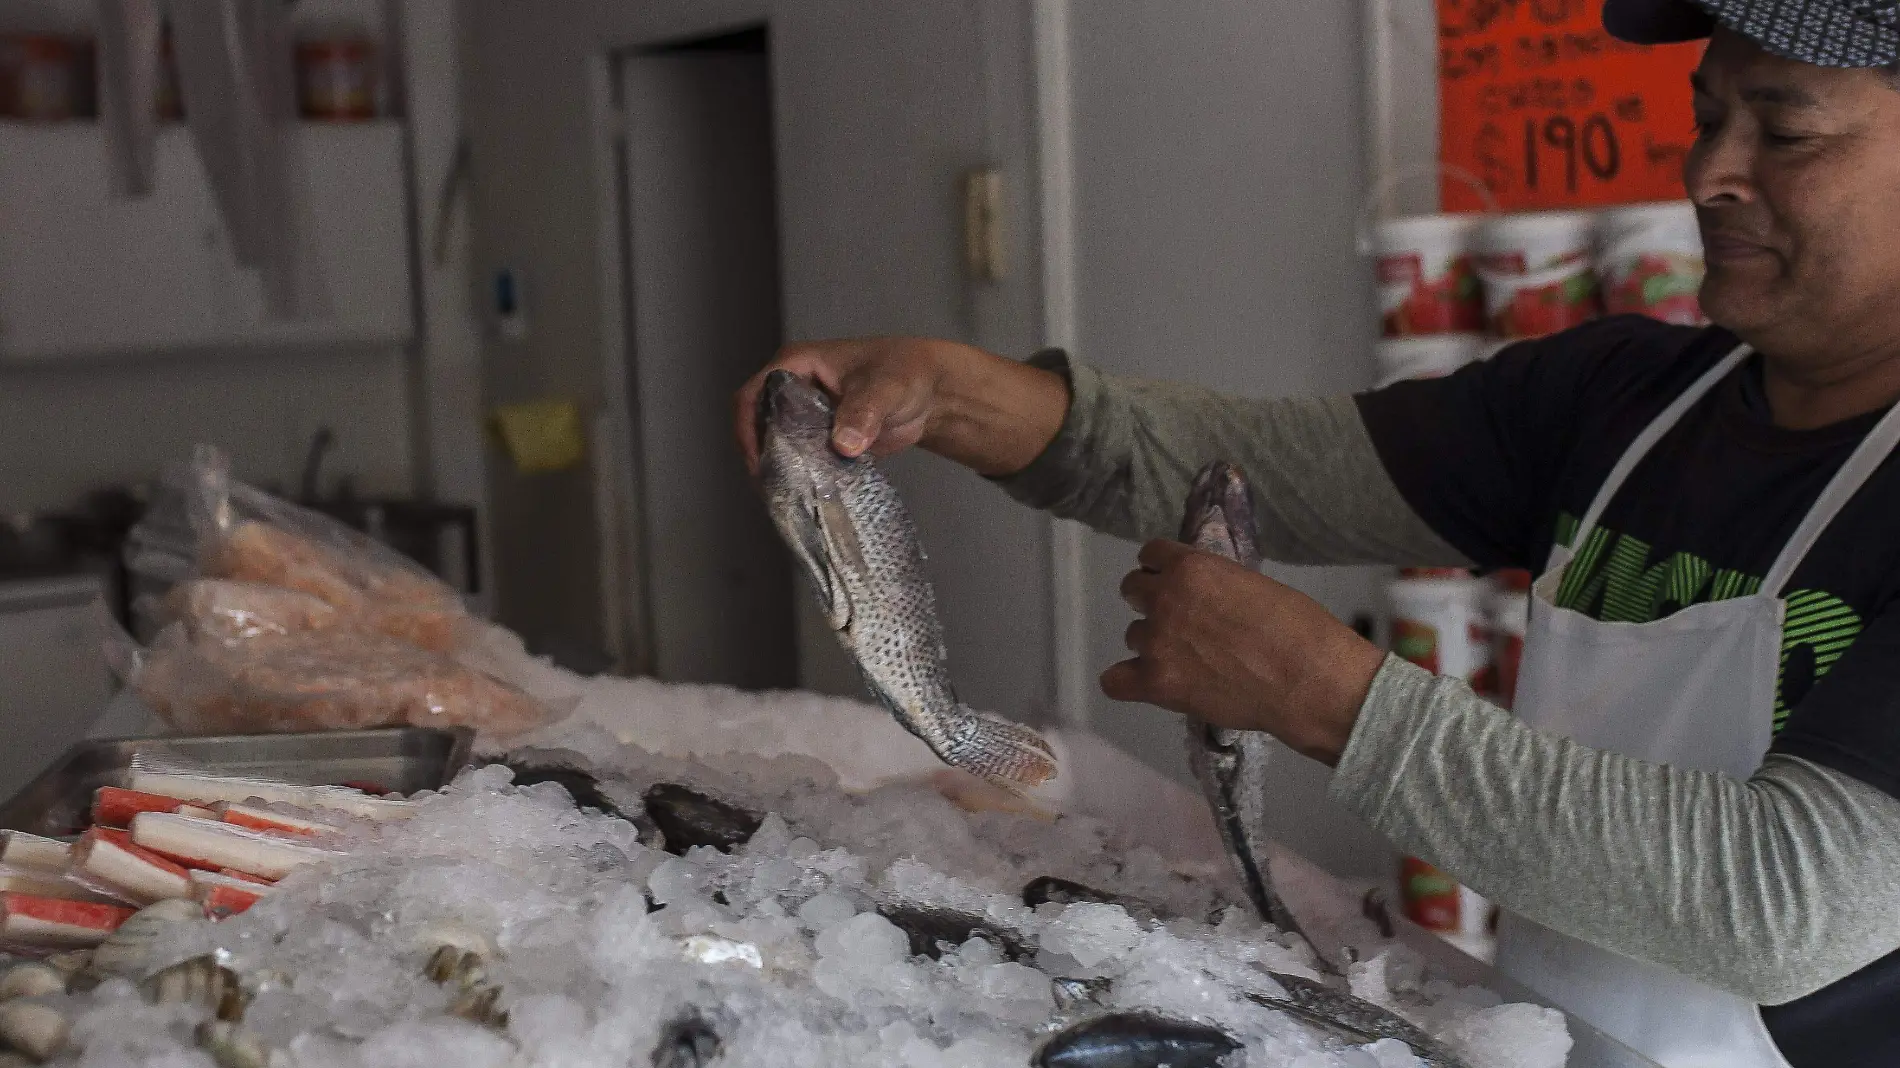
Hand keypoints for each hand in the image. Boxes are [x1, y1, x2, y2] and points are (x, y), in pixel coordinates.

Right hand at [733, 337, 1068, 477]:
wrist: (932, 392)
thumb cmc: (906, 373)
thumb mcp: (885, 388)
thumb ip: (864, 411)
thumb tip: (843, 443)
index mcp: (796, 365)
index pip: (752, 395)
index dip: (748, 429)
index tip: (759, 462)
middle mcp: (793, 391)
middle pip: (759, 427)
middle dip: (765, 458)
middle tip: (777, 489)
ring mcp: (805, 417)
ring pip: (778, 448)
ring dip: (783, 473)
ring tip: (793, 498)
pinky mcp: (820, 441)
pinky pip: (802, 462)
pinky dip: (804, 479)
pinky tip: (811, 498)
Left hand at [1101, 540, 1386, 765]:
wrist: (1307, 681)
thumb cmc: (1297, 628)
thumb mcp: (1251, 584)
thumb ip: (1214, 585)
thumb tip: (1201, 597)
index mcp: (1190, 567)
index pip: (1150, 554)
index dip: (1162, 569)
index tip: (1174, 584)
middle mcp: (1164, 599)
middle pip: (1132, 590)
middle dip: (1152, 602)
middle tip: (1181, 623)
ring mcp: (1156, 642)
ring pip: (1133, 636)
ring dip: (1153, 644)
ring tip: (1188, 660)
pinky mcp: (1155, 683)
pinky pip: (1114, 681)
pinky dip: (1128, 682)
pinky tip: (1149, 683)